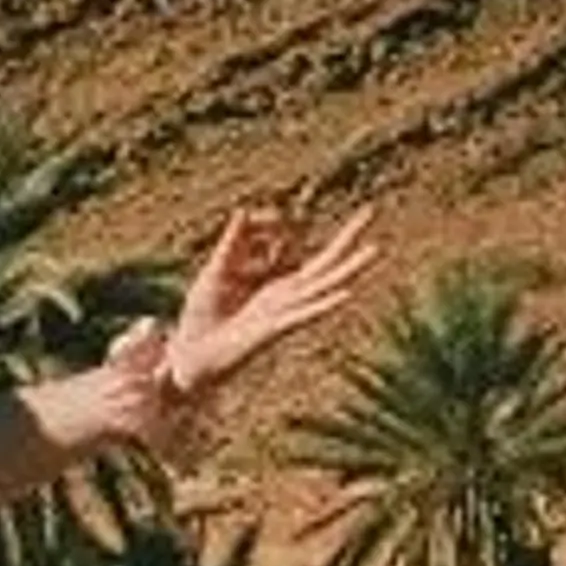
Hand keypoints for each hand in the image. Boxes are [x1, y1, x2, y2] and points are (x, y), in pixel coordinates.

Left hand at [163, 204, 379, 405]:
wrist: (190, 356)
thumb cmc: (202, 317)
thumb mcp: (216, 271)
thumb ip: (232, 243)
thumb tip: (244, 209)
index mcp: (272, 280)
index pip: (289, 240)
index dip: (274, 221)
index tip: (248, 217)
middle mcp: (285, 294)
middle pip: (325, 261)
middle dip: (348, 236)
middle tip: (372, 209)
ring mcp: (283, 311)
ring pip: (323, 285)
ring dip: (350, 268)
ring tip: (375, 249)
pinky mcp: (274, 329)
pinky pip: (303, 315)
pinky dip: (324, 305)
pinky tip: (346, 294)